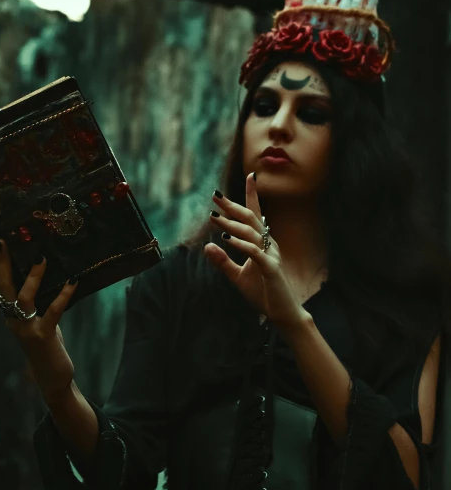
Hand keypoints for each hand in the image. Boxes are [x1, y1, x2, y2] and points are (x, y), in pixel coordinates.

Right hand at [0, 239, 77, 402]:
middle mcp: (12, 319)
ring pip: (23, 298)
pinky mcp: (44, 336)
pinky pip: (53, 311)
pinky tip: (72, 281)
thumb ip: (34, 299)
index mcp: (9, 313)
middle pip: (3, 288)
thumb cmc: (45, 342)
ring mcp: (26, 328)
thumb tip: (41, 268)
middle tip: (3, 241)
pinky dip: (63, 295)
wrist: (51, 377)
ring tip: (41, 258)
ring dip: (33, 277)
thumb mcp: (35, 318)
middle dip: (2, 263)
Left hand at [204, 173, 312, 331]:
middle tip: (215, 196)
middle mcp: (269, 244)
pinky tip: (226, 239)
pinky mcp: (271, 269)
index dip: (252, 194)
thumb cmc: (263, 293)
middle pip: (251, 218)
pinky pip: (255, 252)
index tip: (250, 174)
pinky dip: (240, 244)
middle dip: (232, 206)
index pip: (256, 214)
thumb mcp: (237, 276)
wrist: (282, 314)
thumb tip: (207, 246)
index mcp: (263, 243)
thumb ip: (223, 261)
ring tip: (214, 217)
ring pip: (251, 232)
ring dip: (231, 224)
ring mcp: (271, 255)